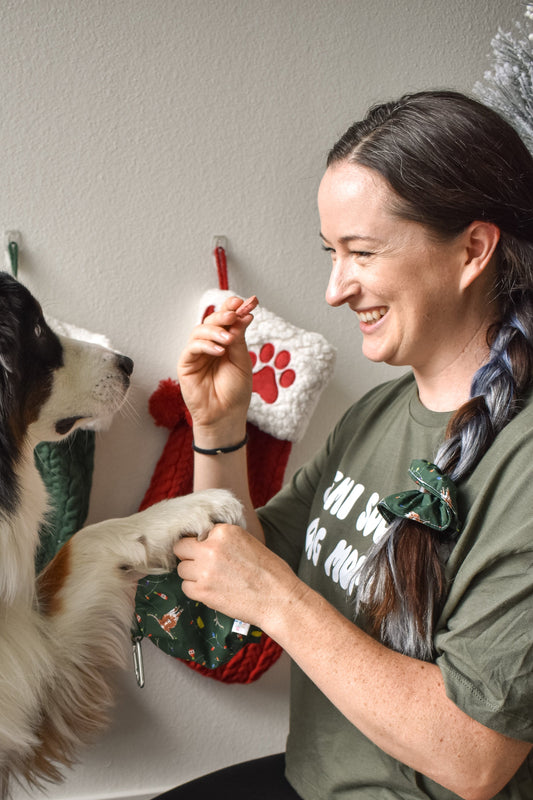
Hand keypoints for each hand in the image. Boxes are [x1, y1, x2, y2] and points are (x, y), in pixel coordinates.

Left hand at [174, 524, 297, 630]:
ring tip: (212, 580)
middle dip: (189, 556)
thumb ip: (223, 540)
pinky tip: (212, 591)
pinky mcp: (202, 591)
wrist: (278, 599)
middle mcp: (211, 547)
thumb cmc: (270, 572)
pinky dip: (195, 590)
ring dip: (192, 574)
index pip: (195, 532)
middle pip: (181, 548)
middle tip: (202, 565)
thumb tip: (202, 543)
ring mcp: (204, 570)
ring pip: (182, 569)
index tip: (206, 552)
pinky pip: (186, 587)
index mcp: (224, 531)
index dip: (200, 543)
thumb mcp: (248, 542)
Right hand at [177, 296, 257, 440]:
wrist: (226, 415)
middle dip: (224, 315)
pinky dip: (206, 345)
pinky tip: (219, 350)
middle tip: (235, 314)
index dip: (233, 308)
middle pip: (211, 321)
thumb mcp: (242, 361)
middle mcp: (209, 345)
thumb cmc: (235, 391)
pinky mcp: (186, 364)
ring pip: (200, 331)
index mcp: (224, 343)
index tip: (246, 301)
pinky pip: (192, 348)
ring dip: (215, 330)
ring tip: (229, 338)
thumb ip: (239, 339)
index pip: (226, 320)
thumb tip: (243, 315)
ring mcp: (196, 354)